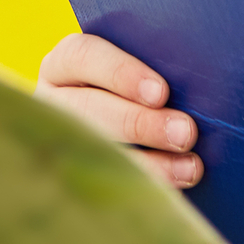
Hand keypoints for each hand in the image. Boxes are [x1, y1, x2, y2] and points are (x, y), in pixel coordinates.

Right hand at [36, 33, 201, 187]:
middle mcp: (53, 101)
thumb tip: (191, 77)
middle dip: (140, 123)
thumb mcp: (136, 71)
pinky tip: (175, 184)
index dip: (121, 73)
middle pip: (88, 108)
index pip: (82, 56)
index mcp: (64, 63)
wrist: (132, 128)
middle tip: (185, 133)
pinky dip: (144, 185)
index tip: (161, 92)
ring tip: (190, 167)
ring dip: (148, 162)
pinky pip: (102, 187)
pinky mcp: (71, 176)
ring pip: (94, 152)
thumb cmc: (140, 90)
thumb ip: (152, 69)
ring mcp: (59, 141)